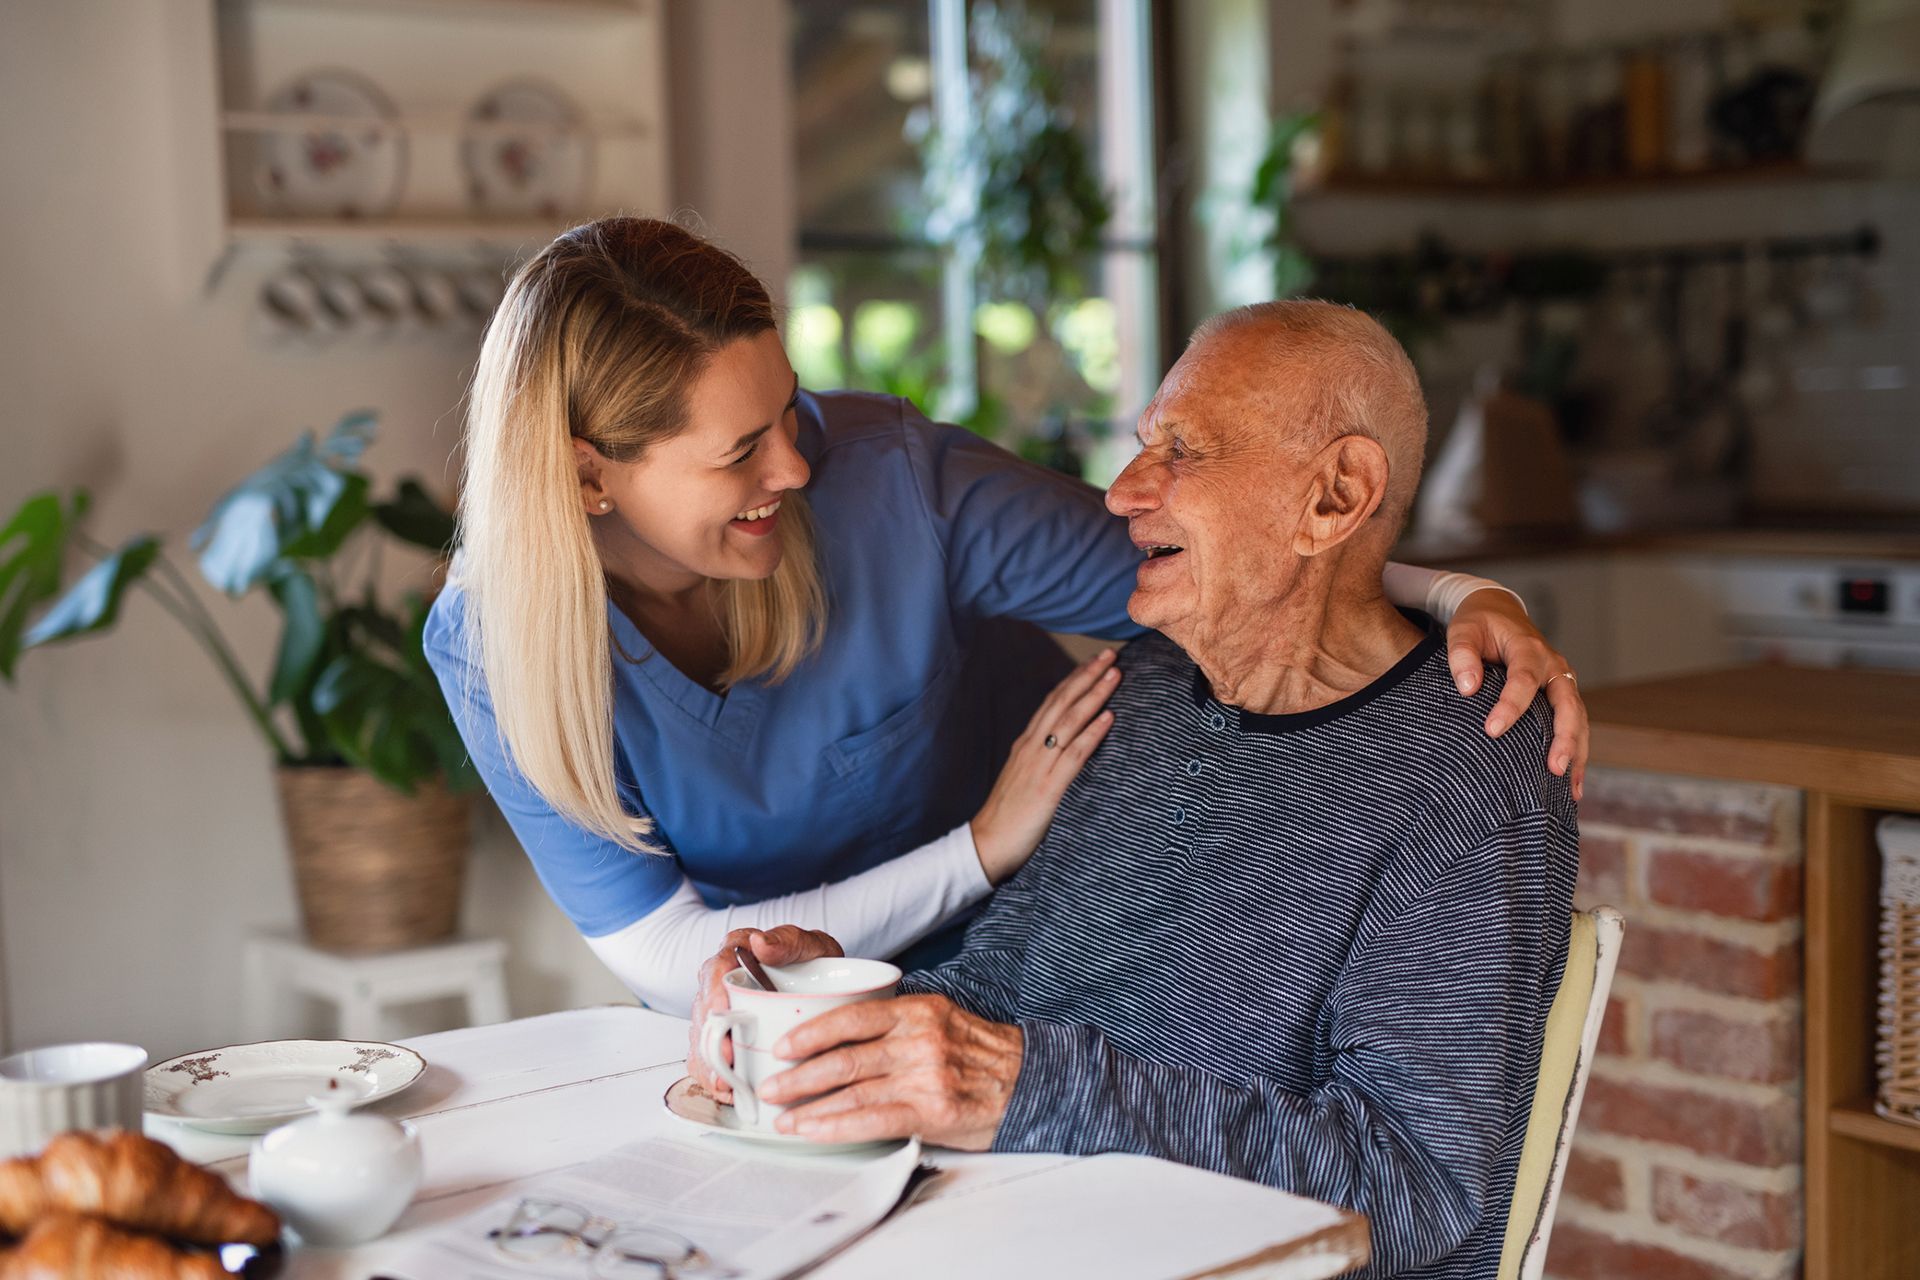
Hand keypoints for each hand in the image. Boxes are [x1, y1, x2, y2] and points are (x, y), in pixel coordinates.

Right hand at [686, 924, 843, 1102]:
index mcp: (735, 954)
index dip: (714, 996)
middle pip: (704, 1013)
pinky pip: (709, 1060)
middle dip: (711, 1041)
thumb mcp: (811, 946)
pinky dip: (715, 1079)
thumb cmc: (816, 963)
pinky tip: (728, 1092)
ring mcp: (720, 1014)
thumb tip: (760, 943)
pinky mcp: (725, 1040)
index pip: (714, 972)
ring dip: (710, 1065)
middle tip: (727, 1062)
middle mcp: (720, 984)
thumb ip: (788, 941)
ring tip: (726, 1086)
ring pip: (702, 1040)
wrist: (830, 986)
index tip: (723, 1014)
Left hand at [758, 994, 1022, 1149]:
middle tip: (771, 1086)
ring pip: (852, 1090)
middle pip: (845, 1055)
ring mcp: (925, 1075)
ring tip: (784, 1117)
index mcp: (917, 1010)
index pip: (852, 1016)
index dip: (813, 1032)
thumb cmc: (982, 1055)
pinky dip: (838, 1126)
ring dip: (810, 1106)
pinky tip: (816, 1131)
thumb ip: (898, 1024)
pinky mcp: (932, 1110)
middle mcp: (918, 1039)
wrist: (1032, 1082)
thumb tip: (843, 1037)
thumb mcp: (942, 1020)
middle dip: (799, 1074)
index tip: (785, 1045)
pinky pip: (873, 1119)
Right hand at [970, 649, 1119, 882]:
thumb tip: (1063, 749)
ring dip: (1094, 695)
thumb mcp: (1023, 779)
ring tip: (1115, 675)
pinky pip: (1074, 754)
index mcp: (1026, 745)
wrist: (986, 844)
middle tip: (1110, 655)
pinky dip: (1092, 733)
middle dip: (1087, 676)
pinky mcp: (1048, 787)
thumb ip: (1040, 761)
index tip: (1093, 663)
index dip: (1073, 680)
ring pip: (1070, 721)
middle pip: (1062, 702)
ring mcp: (1039, 765)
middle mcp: (1032, 747)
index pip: (1052, 703)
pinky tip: (1108, 718)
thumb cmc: (1007, 816)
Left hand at [1443, 588, 1589, 800]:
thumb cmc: (1479, 624)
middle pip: (1567, 704)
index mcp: (1529, 649)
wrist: (1499, 612)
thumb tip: (1468, 688)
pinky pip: (1575, 725)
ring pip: (1578, 719)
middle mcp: (1553, 666)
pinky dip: (1576, 753)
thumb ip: (1462, 655)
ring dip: (1577, 752)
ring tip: (1570, 789)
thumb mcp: (1464, 630)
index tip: (1492, 730)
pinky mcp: (1561, 695)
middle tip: (1554, 768)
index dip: (1510, 706)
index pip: (1524, 679)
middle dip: (1564, 737)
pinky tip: (1572, 785)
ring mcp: (1562, 682)